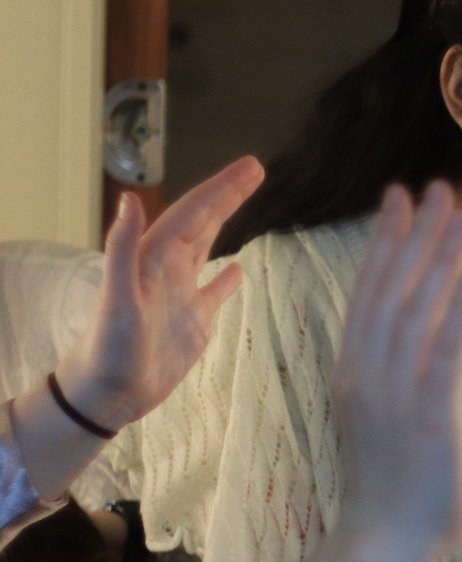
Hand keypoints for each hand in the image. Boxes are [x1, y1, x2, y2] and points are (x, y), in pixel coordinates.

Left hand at [51, 158, 263, 431]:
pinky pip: (213, 292)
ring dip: (226, 223)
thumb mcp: (116, 299)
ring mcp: (181, 296)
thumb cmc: (110, 349)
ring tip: (246, 200)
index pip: (193, 214)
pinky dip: (227, 278)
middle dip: (227, 195)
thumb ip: (121, 248)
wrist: (107, 393)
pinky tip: (239, 270)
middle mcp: (168, 270)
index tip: (250, 168)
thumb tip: (131, 199)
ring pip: (207, 248)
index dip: (221, 190)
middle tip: (255, 169)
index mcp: (154, 259)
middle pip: (202, 223)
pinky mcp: (192, 323)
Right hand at [305, 184, 461, 561]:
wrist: (384, 539)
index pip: (367, 293)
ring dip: (437, 257)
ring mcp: (392, 391)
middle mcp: (365, 372)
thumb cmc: (393, 486)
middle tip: (433, 188)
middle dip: (412, 235)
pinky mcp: (425, 413)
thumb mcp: (388, 419)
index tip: (399, 201)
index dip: (384, 244)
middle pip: (387, 288)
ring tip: (459, 215)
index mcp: (353, 371)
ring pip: (413, 307)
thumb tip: (418, 339)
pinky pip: (442, 348)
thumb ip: (396, 376)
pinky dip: (458, 307)